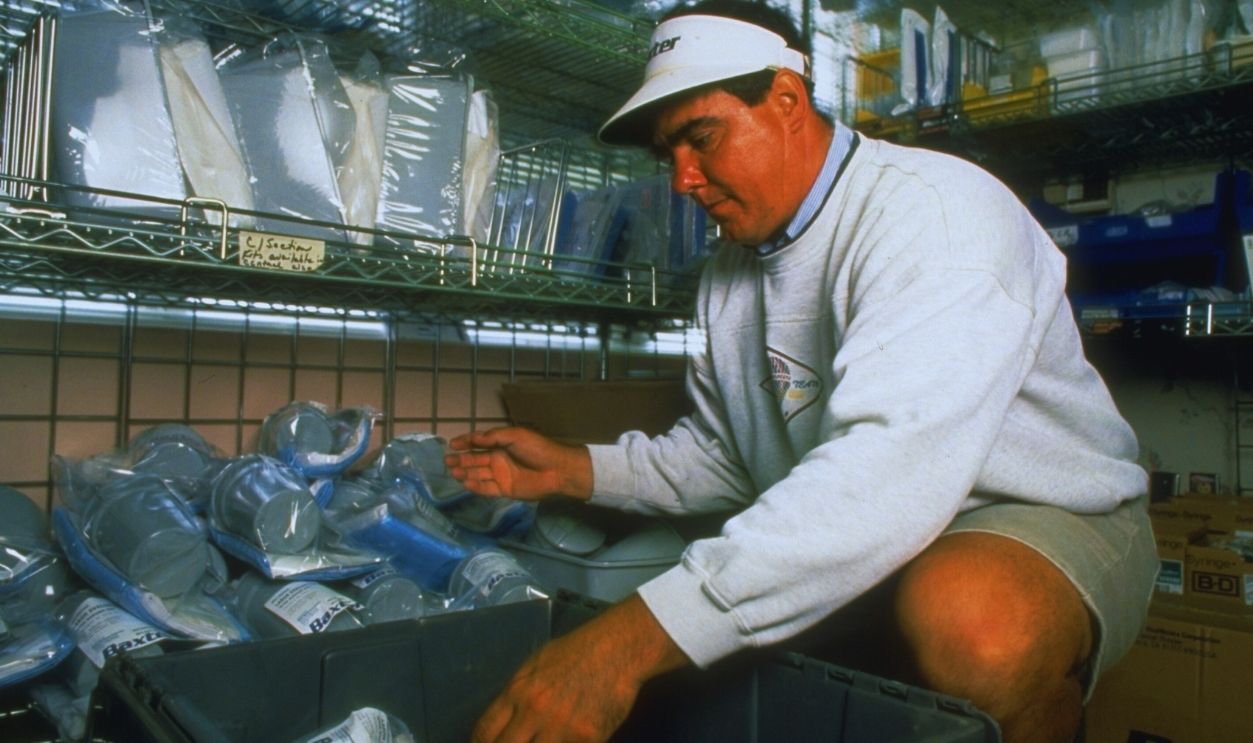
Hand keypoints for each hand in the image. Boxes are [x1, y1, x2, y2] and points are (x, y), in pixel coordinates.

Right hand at [445, 427, 592, 500]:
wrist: (557, 470)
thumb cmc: (537, 449)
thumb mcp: (515, 435)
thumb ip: (494, 437)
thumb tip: (474, 438)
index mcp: (502, 444)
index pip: (479, 442)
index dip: (465, 442)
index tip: (451, 444)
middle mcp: (499, 459)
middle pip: (476, 459)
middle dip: (461, 459)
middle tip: (447, 461)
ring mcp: (501, 475)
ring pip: (479, 473)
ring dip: (465, 472)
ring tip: (452, 472)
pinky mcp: (505, 490)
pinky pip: (486, 488)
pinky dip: (475, 486)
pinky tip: (465, 483)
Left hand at [471, 595, 688, 742]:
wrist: (617, 650)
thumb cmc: (577, 652)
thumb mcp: (537, 665)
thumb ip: (518, 694)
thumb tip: (506, 721)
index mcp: (518, 691)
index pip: (484, 732)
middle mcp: (534, 712)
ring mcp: (561, 728)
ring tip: (544, 741)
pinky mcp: (586, 739)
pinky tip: (567, 739)